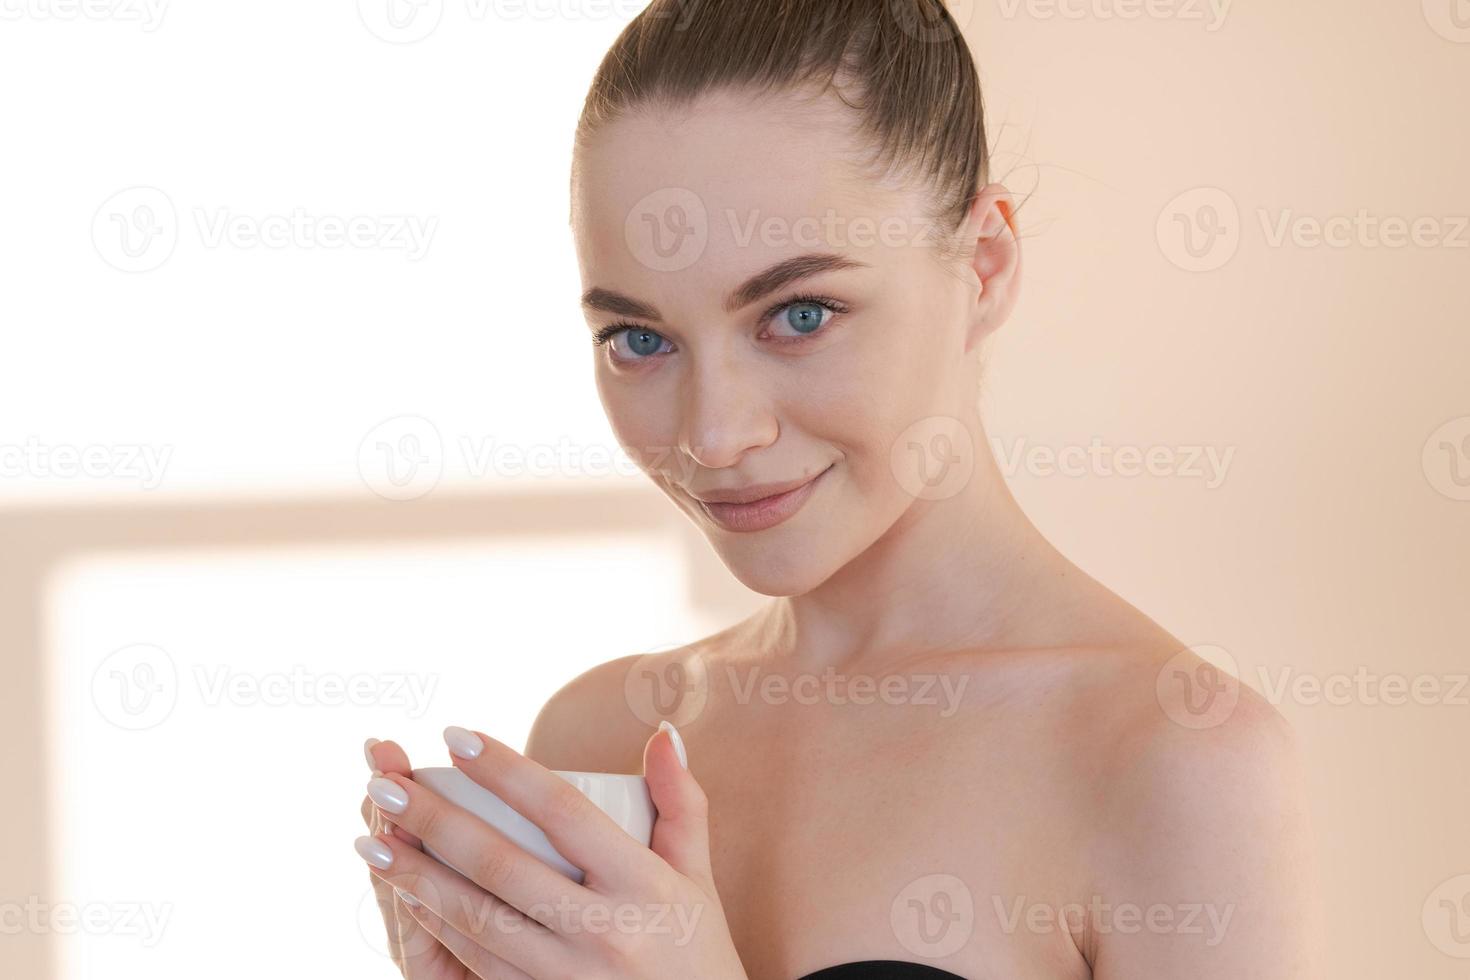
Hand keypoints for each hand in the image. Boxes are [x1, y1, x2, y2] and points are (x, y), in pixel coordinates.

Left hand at [355, 723, 747, 979]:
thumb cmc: (696, 951)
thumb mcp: (697, 877)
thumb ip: (681, 801)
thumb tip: (662, 731)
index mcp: (644, 885)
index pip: (562, 812)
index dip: (506, 770)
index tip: (455, 735)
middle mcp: (605, 932)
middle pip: (502, 865)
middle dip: (433, 821)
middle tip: (384, 783)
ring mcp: (569, 978)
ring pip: (476, 919)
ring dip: (415, 877)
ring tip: (371, 838)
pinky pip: (478, 962)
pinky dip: (436, 927)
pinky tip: (404, 897)